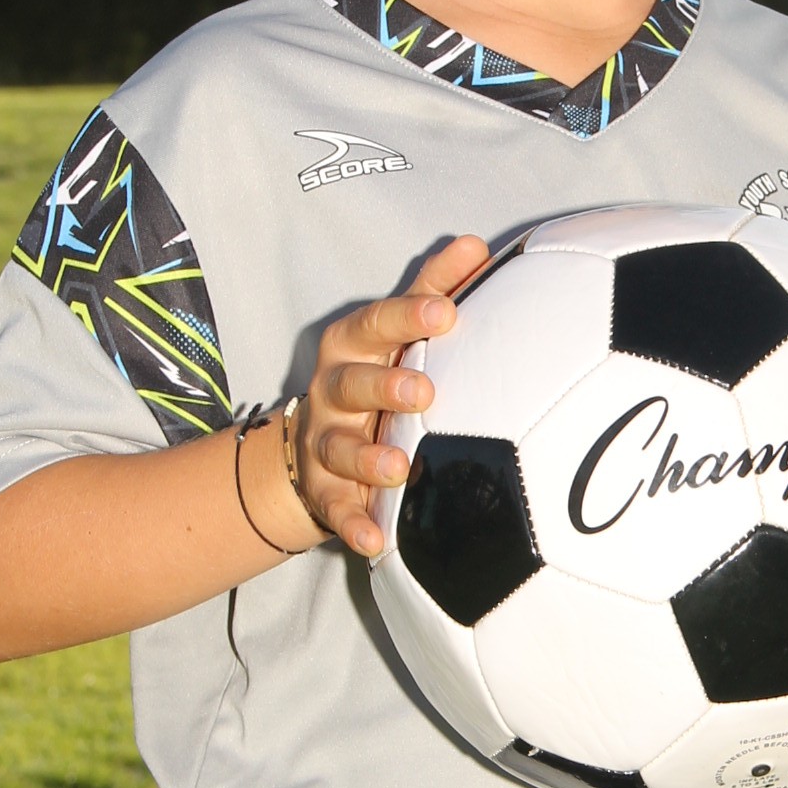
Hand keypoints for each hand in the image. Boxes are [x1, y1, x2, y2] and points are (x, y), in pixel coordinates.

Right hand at [291, 235, 491, 558]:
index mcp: (353, 348)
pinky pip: (338, 512)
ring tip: (398, 468)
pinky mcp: (325, 494)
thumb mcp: (394, 334)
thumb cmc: (373, 378)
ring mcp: (325, 444)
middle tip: (424, 392)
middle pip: (350, 383)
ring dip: (367, 458)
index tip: (445, 311)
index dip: (407, 316)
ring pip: (339, 449)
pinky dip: (353, 527)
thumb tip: (474, 244)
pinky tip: (374, 542)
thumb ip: (432, 289)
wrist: (313, 452)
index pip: (376, 323)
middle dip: (383, 386)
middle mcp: (332, 393)